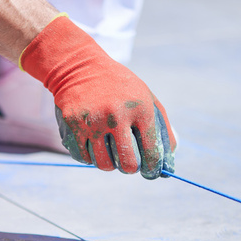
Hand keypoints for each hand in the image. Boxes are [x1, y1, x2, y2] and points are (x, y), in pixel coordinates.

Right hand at [20, 15, 175, 178]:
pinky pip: (83, 157)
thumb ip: (161, 129)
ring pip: (103, 164)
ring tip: (110, 152)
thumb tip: (167, 163)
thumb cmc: (120, 87)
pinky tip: (94, 145)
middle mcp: (116, 116)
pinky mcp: (73, 125)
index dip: (152, 168)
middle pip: (126, 164)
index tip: (150, 172)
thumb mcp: (146, 98)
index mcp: (140, 108)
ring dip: (109, 163)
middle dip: (130, 169)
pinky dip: (90, 157)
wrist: (80, 67)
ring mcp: (92, 122)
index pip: (150, 151)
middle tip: (129, 164)